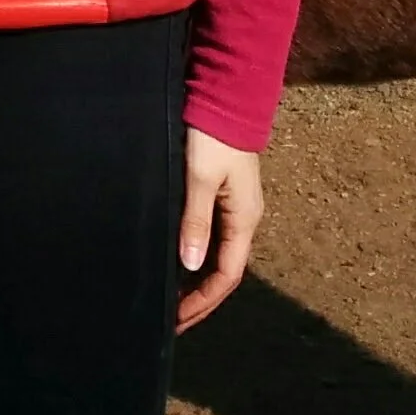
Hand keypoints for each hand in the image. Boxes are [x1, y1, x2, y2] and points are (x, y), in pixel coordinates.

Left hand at [175, 129, 262, 331]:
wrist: (226, 95)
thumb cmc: (213, 136)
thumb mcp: (199, 179)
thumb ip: (195, 222)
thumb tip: (191, 265)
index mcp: (244, 219)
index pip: (227, 275)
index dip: (204, 301)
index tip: (178, 319)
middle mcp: (244, 217)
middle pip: (224, 269)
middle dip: (201, 296)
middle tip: (171, 317)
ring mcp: (235, 205)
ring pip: (218, 253)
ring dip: (198, 277)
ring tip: (172, 295)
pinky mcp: (223, 192)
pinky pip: (213, 234)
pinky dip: (197, 253)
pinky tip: (179, 258)